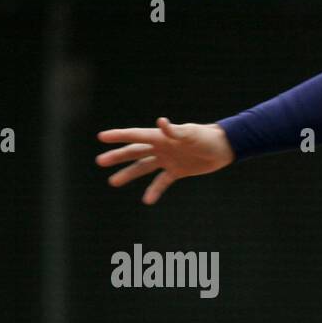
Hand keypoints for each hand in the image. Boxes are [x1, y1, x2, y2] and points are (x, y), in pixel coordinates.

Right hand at [95, 117, 234, 204]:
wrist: (222, 149)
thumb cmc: (206, 137)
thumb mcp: (190, 134)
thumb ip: (174, 131)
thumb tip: (161, 122)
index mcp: (160, 137)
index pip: (135, 136)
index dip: (119, 136)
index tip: (101, 137)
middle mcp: (160, 147)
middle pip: (134, 152)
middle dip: (118, 156)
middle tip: (100, 162)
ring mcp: (167, 160)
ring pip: (143, 168)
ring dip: (129, 174)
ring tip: (113, 182)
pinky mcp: (177, 171)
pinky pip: (162, 182)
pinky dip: (154, 191)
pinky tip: (147, 201)